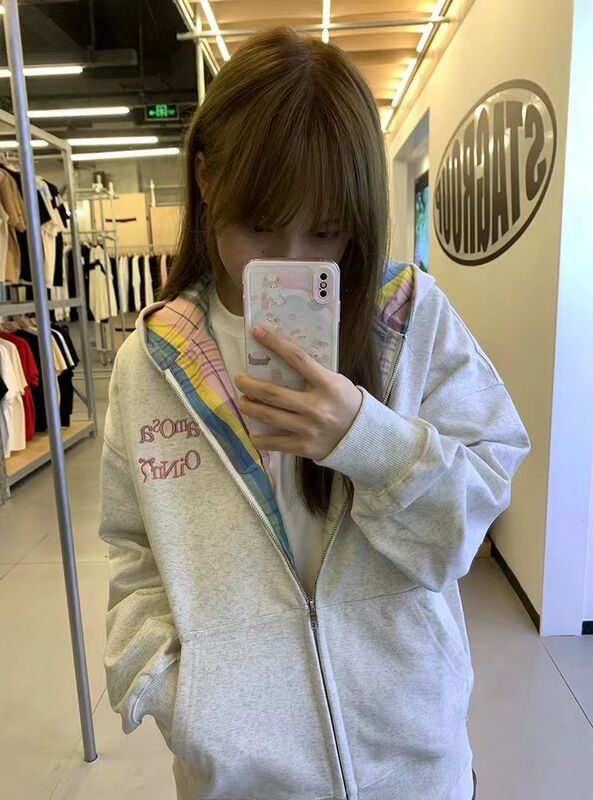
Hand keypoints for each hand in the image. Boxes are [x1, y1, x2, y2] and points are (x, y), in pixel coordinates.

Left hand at [235, 326, 362, 459]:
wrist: (364, 437)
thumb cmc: (346, 404)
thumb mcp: (336, 382)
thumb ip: (313, 374)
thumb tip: (280, 360)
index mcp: (327, 384)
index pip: (297, 358)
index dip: (275, 343)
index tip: (256, 331)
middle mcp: (316, 406)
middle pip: (272, 392)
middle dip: (249, 384)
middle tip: (239, 379)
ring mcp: (309, 428)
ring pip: (268, 415)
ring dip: (249, 406)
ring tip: (243, 401)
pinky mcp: (304, 447)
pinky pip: (273, 442)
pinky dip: (258, 437)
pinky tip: (253, 431)